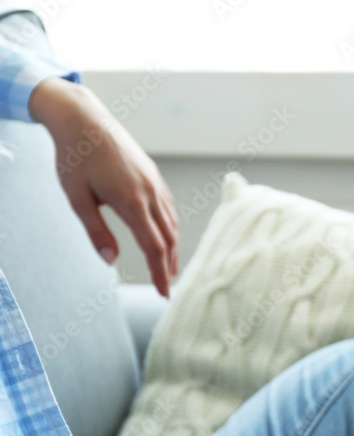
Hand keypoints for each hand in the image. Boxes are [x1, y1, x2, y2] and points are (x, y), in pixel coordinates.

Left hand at [29, 77, 178, 297]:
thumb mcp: (77, 197)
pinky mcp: (154, 175)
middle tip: (168, 286)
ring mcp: (155, 183)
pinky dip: (170, 227)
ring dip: (172, 247)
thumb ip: (96, 230)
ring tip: (169, 265)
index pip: (154, 247)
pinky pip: (169, 207)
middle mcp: (150, 193)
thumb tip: (110, 260)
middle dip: (169, 265)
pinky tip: (165, 234)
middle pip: (169, 239)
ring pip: (172, 223)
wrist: (83, 118)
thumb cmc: (75, 156)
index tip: (163, 293)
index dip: (159, 273)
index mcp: (132, 202)